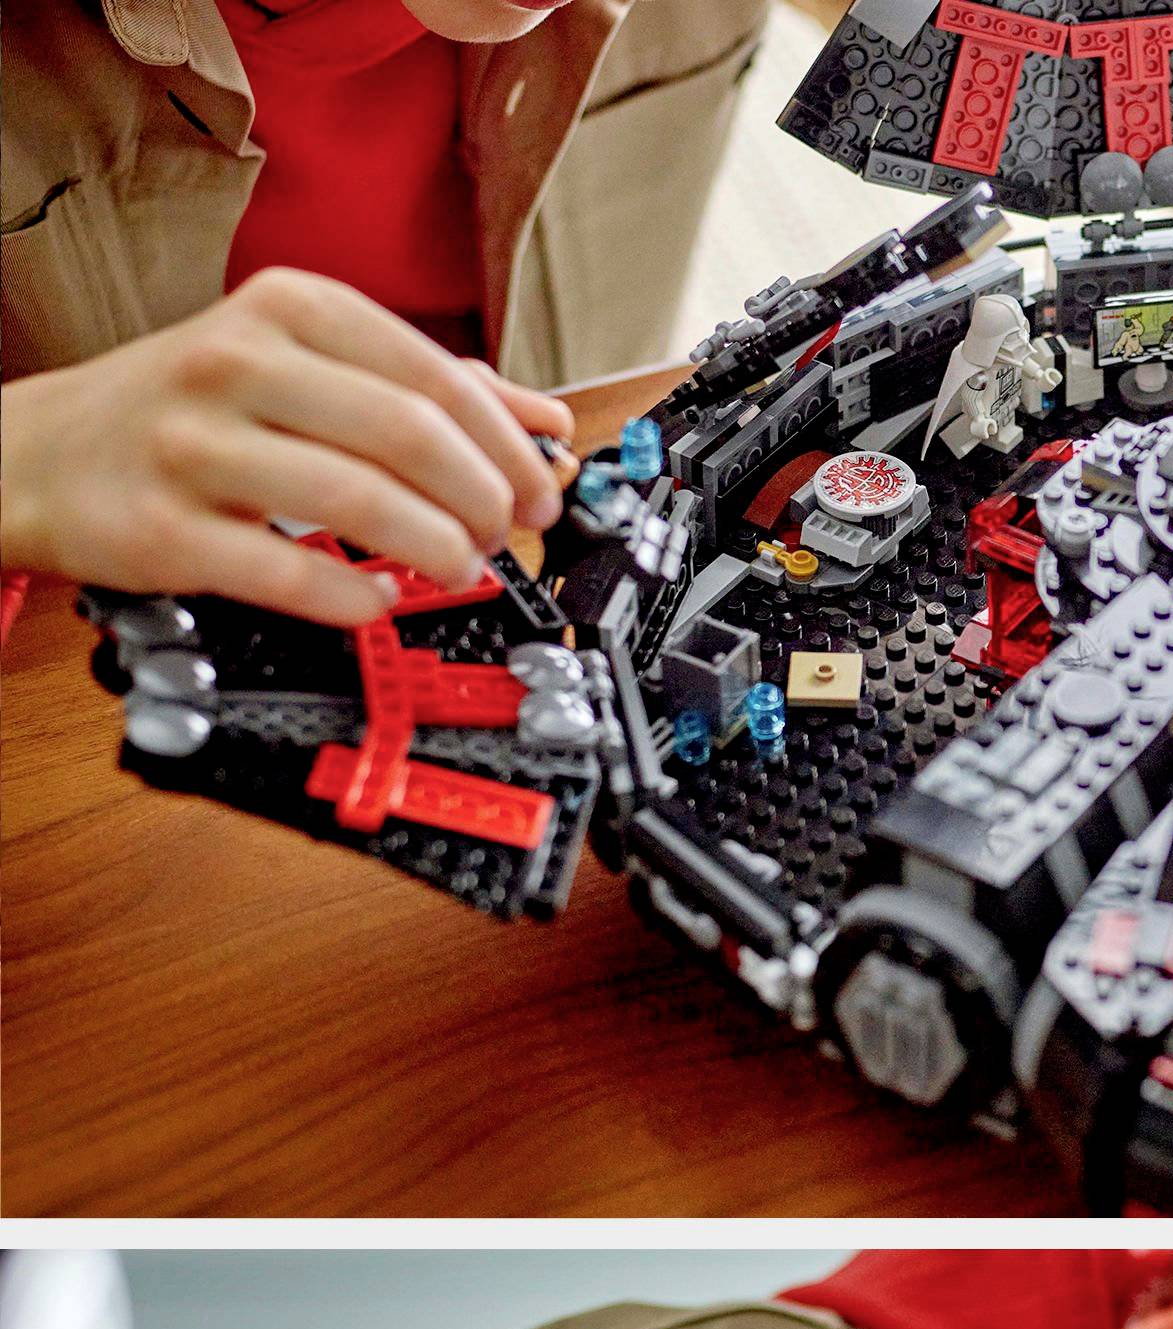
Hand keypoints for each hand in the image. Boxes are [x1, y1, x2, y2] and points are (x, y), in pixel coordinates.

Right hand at [0, 267, 570, 628]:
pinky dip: (356, 596)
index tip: (542, 492)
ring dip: (437, 549)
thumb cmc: (193, 411)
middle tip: (505, 537)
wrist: (43, 453)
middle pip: (410, 435)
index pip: (437, 378)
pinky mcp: (167, 528)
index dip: (508, 447)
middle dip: (483, 499)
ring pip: (359, 499)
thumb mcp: (304, 367)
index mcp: (289, 310)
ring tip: (461, 568)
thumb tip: (546, 424)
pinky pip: (290, 570)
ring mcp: (196, 445)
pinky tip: (380, 599)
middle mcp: (237, 364)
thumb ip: (426, 389)